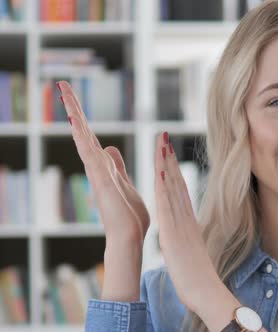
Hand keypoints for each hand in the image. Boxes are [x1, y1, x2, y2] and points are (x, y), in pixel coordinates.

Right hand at [58, 81, 149, 299]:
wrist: (129, 237)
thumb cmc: (129, 215)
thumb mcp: (125, 182)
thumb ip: (117, 165)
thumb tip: (109, 148)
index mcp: (105, 165)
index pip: (91, 135)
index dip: (82, 115)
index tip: (72, 95)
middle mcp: (98, 166)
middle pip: (83, 132)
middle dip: (74, 108)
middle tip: (62, 84)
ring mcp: (98, 173)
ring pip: (83, 139)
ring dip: (75, 116)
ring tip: (65, 94)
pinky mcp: (102, 181)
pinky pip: (91, 156)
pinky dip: (82, 140)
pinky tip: (76, 123)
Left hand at [155, 132, 243, 330]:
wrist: (206, 290)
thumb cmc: (197, 275)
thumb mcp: (190, 249)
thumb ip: (185, 235)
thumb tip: (182, 229)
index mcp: (187, 220)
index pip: (178, 189)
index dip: (172, 168)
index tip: (166, 151)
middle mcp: (185, 217)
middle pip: (176, 182)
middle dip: (168, 158)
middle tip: (163, 135)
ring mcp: (181, 223)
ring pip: (172, 188)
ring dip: (166, 164)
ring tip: (161, 143)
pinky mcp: (174, 233)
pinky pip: (169, 206)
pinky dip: (165, 188)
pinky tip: (161, 172)